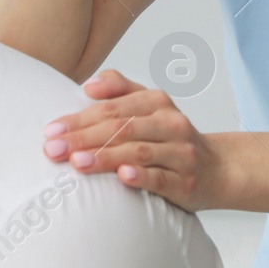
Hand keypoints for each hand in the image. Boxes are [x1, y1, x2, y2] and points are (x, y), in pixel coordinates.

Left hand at [41, 69, 222, 211]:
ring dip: (105, 156)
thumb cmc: (169, 136)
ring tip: (77, 162)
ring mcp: (181, 153)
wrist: (217, 168)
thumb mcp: (148, 105)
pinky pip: (162, 178)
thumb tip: (87, 85)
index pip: (111, 108)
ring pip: (139, 151)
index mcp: (157, 101)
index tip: (51, 131)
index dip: (79, 119)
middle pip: (121, 128)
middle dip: (83, 138)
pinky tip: (122, 176)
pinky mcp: (187, 182)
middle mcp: (170, 123)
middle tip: (53, 150)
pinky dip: (141, 176)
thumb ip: (118, 88)